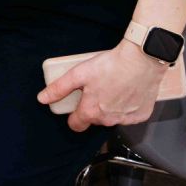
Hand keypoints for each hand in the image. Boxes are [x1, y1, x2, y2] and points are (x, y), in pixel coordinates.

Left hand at [37, 40, 167, 132]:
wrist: (140, 60)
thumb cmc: (110, 66)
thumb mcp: (78, 74)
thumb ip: (59, 88)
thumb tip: (43, 98)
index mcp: (91, 112)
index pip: (76, 125)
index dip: (73, 115)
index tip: (76, 104)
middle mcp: (109, 120)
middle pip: (94, 120)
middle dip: (93, 107)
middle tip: (95, 89)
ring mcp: (126, 119)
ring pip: (112, 118)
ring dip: (110, 107)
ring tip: (111, 87)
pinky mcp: (141, 115)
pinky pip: (130, 115)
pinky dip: (127, 106)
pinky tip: (126, 91)